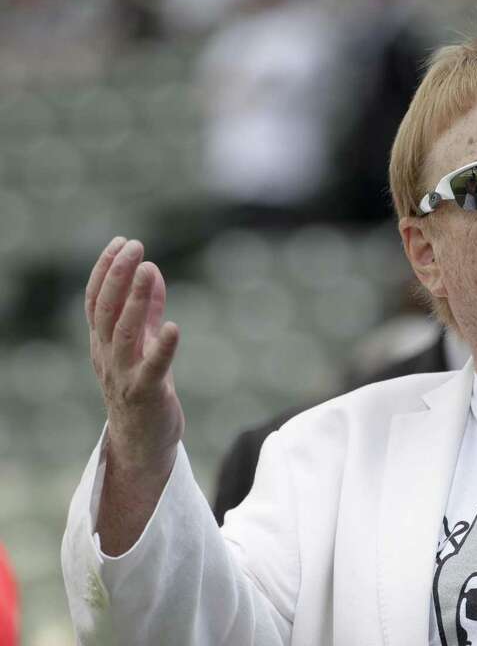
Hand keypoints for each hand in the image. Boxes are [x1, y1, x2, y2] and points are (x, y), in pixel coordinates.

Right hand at [86, 237, 183, 473]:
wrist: (143, 441)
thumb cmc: (143, 387)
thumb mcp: (142, 343)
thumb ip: (146, 310)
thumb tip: (152, 270)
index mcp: (103, 343)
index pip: (96, 301)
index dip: (105, 270)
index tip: (121, 242)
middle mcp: (108, 356)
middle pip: (105, 311)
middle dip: (118, 276)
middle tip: (134, 246)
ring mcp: (125, 375)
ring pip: (124, 333)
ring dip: (136, 300)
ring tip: (149, 270)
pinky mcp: (147, 393)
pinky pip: (153, 368)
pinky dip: (162, 347)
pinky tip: (173, 326)